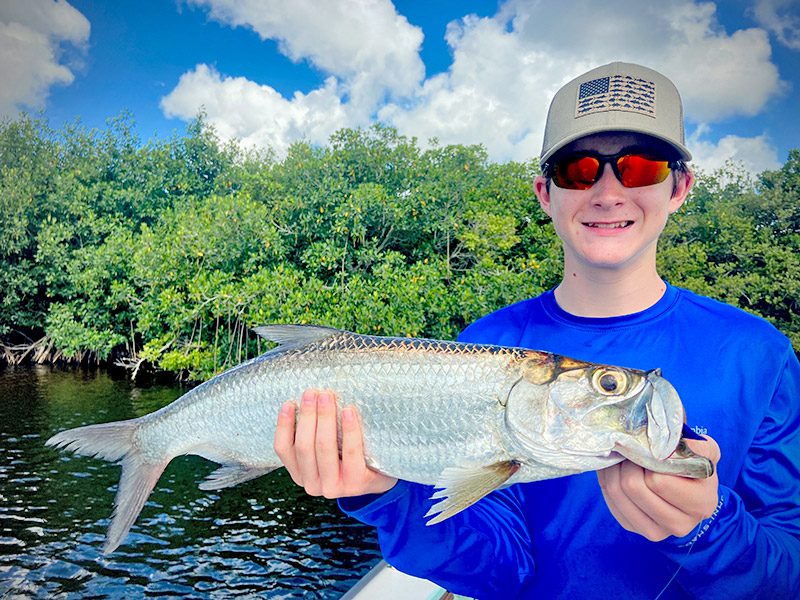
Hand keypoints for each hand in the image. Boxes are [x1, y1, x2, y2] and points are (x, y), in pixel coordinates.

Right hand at [274, 388, 396, 497]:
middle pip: (304, 446)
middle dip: (308, 415)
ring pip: (324, 447)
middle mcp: (312, 484)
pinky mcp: (355, 483)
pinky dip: (349, 429)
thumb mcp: (327, 449)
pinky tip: (349, 411)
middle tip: (313, 392)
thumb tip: (309, 397)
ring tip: (328, 396)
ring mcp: (333, 486)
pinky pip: (350, 451)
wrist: (381, 478)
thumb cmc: (350, 456)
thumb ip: (314, 432)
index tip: (290, 402)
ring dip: (325, 418)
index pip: (283, 449)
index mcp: (300, 474)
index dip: (284, 424)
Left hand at [596, 436, 720, 540]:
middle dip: (627, 463)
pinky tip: (616, 470)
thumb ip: (698, 446)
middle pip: (634, 488)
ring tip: (621, 456)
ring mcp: (656, 531)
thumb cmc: (692, 464)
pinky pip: (610, 501)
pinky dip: (607, 480)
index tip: (646, 447)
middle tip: (628, 448)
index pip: (658, 481)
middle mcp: (680, 524)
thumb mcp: (704, 451)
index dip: (647, 459)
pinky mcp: (634, 528)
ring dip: (613, 469)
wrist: (685, 486)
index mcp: (700, 504)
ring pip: (617, 493)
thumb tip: (681, 443)